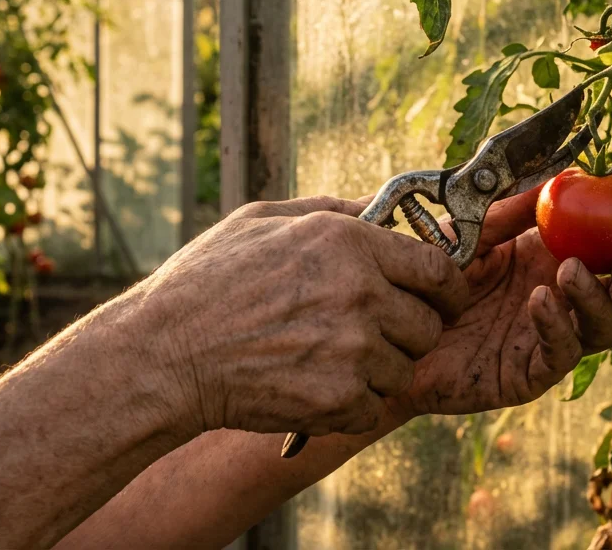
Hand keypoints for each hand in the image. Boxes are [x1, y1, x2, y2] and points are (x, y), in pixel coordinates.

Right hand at [142, 197, 469, 438]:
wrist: (166, 354)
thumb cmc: (207, 283)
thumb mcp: (265, 220)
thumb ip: (333, 211)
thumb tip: (380, 205)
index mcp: (347, 242)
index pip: (439, 268)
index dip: (445, 287)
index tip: (438, 298)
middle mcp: (359, 293)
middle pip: (429, 325)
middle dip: (407, 331)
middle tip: (369, 333)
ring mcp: (352, 350)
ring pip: (403, 369)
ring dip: (375, 370)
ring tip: (324, 358)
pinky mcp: (338, 398)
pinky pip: (373, 406)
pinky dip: (350, 403)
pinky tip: (311, 384)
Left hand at [389, 190, 611, 418]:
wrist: (389, 328)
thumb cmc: (429, 276)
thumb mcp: (471, 231)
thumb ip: (512, 209)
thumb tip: (562, 178)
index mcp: (556, 258)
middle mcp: (563, 298)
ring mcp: (550, 338)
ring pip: (603, 328)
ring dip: (597, 299)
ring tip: (570, 272)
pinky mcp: (528, 373)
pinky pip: (559, 355)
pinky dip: (558, 327)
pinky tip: (540, 303)